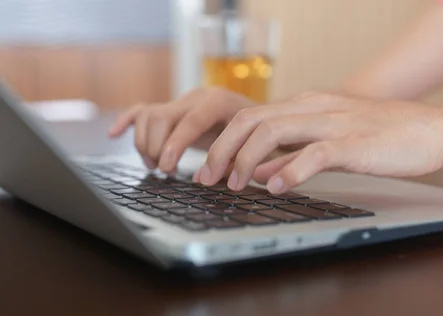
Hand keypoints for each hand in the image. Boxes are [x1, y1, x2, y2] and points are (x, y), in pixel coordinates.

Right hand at [108, 87, 256, 172]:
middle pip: (161, 116)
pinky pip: (143, 110)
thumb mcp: (251, 146)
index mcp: (218, 101)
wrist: (262, 119)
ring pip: (148, 115)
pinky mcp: (173, 109)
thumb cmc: (257, 136)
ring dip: (145, 142)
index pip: (190, 120)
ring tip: (156, 165)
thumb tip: (203, 178)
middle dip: (156, 147)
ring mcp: (183, 101)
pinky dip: (127, 122)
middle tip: (164, 171)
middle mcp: (197, 96)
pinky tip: (114, 134)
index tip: (167, 168)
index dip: (175, 145)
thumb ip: (231, 160)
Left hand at [195, 91, 442, 193]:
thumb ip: (292, 154)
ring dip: (247, 159)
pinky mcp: (354, 142)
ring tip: (235, 185)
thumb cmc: (382, 138)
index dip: (223, 142)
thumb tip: (260, 171)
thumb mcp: (329, 142)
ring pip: (275, 131)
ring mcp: (334, 122)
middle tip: (207, 178)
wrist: (432, 130)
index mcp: (306, 106)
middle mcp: (314, 108)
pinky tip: (277, 188)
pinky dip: (290, 170)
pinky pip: (314, 153)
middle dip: (223, 150)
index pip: (250, 116)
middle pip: (252, 120)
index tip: (209, 169)